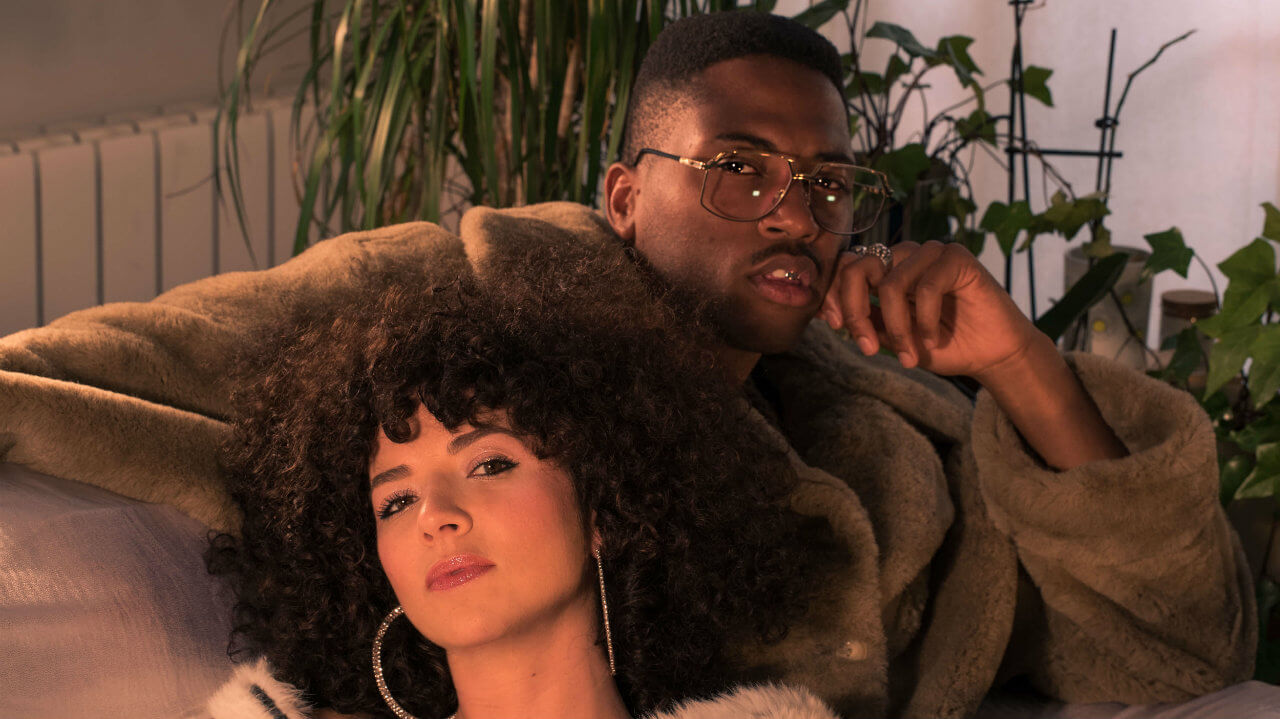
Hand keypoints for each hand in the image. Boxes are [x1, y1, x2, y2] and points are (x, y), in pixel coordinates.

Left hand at [819, 240, 1045, 380]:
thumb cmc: (942, 345)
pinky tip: (932, 339)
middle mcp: (904, 256)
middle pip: (858, 268)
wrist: (990, 355)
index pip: (846, 267)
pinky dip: (924, 320)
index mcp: (886, 270)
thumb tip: (829, 313)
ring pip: (891, 284)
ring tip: (909, 355)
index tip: (837, 328)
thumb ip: (866, 321)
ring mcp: (930, 253)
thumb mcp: (893, 337)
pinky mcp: (956, 257)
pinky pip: (926, 287)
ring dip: (897, 327)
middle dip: (856, 312)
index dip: (835, 296)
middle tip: (869, 348)